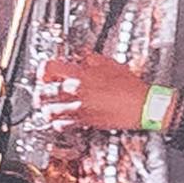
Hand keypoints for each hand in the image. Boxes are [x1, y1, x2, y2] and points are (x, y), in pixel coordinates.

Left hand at [33, 53, 158, 137]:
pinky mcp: (85, 122)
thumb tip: (82, 57)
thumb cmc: (131, 87)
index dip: (43, 70)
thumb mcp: (112, 64)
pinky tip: (60, 120)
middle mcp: (76, 92)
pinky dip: (58, 123)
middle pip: (44, 91)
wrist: (143, 106)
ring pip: (49, 110)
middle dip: (41, 91)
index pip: (49, 68)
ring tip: (48, 107)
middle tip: (43, 90)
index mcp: (81, 74)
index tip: (44, 73)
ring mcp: (79, 108)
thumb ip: (92, 59)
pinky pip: (62, 125)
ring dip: (46, 108)